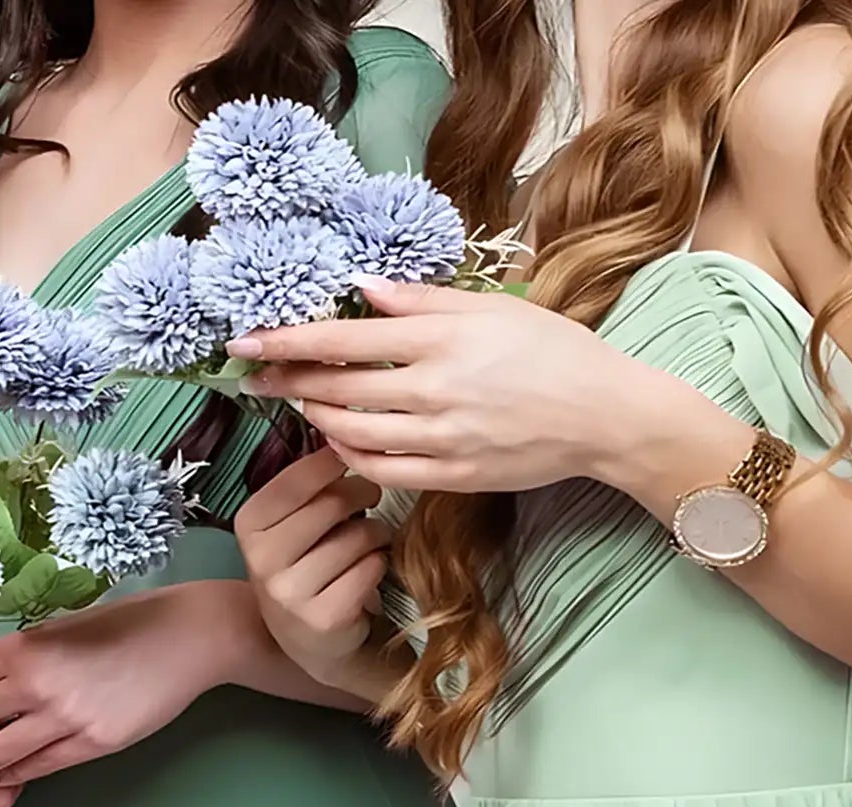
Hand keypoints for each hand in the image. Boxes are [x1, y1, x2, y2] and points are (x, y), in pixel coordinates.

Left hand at [0, 587, 236, 787]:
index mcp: (21, 648)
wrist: (185, 640)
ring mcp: (63, 720)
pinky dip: (13, 774)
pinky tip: (3, 776)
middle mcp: (34, 685)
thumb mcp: (58, 626)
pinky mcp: (91, 745)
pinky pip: (36, 768)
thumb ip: (19, 654)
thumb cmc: (121, 624)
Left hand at [231, 276, 736, 498]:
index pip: (343, 339)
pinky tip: (343, 440)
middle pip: (337, 388)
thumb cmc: (554, 351)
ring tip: (307, 401)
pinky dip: (351, 455)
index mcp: (442, 340)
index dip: (285, 341)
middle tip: (258, 375)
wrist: (608, 415)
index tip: (243, 342)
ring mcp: (443, 438)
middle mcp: (435, 390)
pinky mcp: (454, 475)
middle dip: (288, 381)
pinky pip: (381, 470)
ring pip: (351, 432)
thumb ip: (422, 299)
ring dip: (318, 416)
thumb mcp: (492, 308)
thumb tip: (362, 287)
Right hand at [235, 449, 390, 690]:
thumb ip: (307, 486)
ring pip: (357, 536)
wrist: (317, 644)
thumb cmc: (313, 569)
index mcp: (249, 526)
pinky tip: (368, 575)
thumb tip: (338, 431)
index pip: (298, 477)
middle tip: (369, 498)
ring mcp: (289, 593)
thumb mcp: (295, 526)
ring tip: (366, 545)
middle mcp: (261, 559)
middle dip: (362, 495)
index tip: (349, 459)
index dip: (333, 463)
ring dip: (374, 536)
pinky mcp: (323, 619)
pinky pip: (371, 568)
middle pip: (332, 503)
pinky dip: (379, 567)